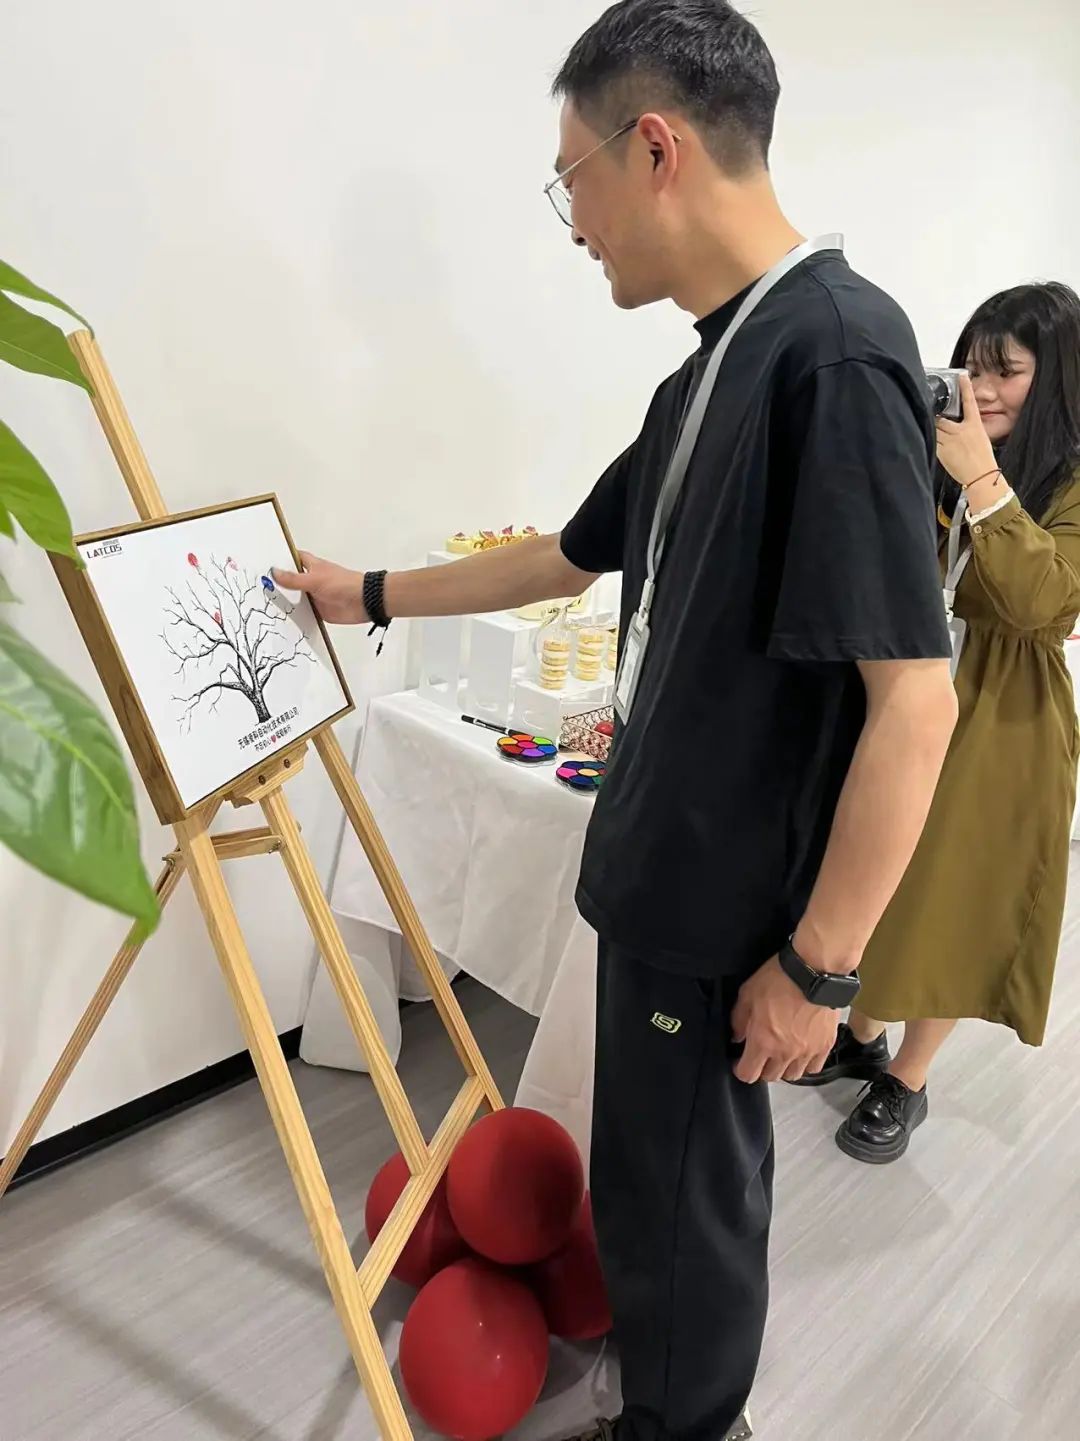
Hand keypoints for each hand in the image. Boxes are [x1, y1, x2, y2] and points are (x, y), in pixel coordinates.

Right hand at [271, 552, 367, 623]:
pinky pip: (302, 613)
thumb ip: (294, 579)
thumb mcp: (315, 579)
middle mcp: (310, 580)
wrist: (364, 602)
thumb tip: (274, 573)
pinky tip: (280, 619)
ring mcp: (313, 596)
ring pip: (295, 597)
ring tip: (262, 604)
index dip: (279, 559)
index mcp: (310, 566)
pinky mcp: (318, 611)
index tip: (262, 562)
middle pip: (290, 580)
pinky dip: (294, 616)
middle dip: (277, 583)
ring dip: (284, 601)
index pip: (292, 559)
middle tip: (257, 587)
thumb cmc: (343, 583)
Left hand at [731, 957, 838, 1083]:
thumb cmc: (780, 978)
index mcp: (763, 1041)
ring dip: (784, 1067)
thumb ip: (739, 1020)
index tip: (740, 1062)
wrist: (814, 970)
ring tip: (781, 1053)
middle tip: (761, 1054)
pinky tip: (801, 1051)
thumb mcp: (747, 994)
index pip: (748, 1074)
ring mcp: (807, 1051)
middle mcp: (785, 1052)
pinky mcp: (825, 1045)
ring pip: (792, 1075)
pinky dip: (806, 1064)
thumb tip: (737, 1036)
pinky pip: (814, 1067)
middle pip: (770, 1077)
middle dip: (761, 1068)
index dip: (740, 1069)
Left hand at [935, 372, 996, 489]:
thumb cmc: (982, 459)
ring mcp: (951, 441)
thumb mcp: (980, 438)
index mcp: (974, 425)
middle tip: (934, 417)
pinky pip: (932, 442)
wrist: (981, 476)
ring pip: (935, 429)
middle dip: (936, 417)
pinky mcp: (942, 451)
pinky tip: (932, 443)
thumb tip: (954, 425)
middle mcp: (961, 430)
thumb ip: (966, 429)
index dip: (965, 388)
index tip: (962, 376)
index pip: (969, 402)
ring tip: (932, 430)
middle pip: (942, 418)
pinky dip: (930, 441)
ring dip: (932, 429)